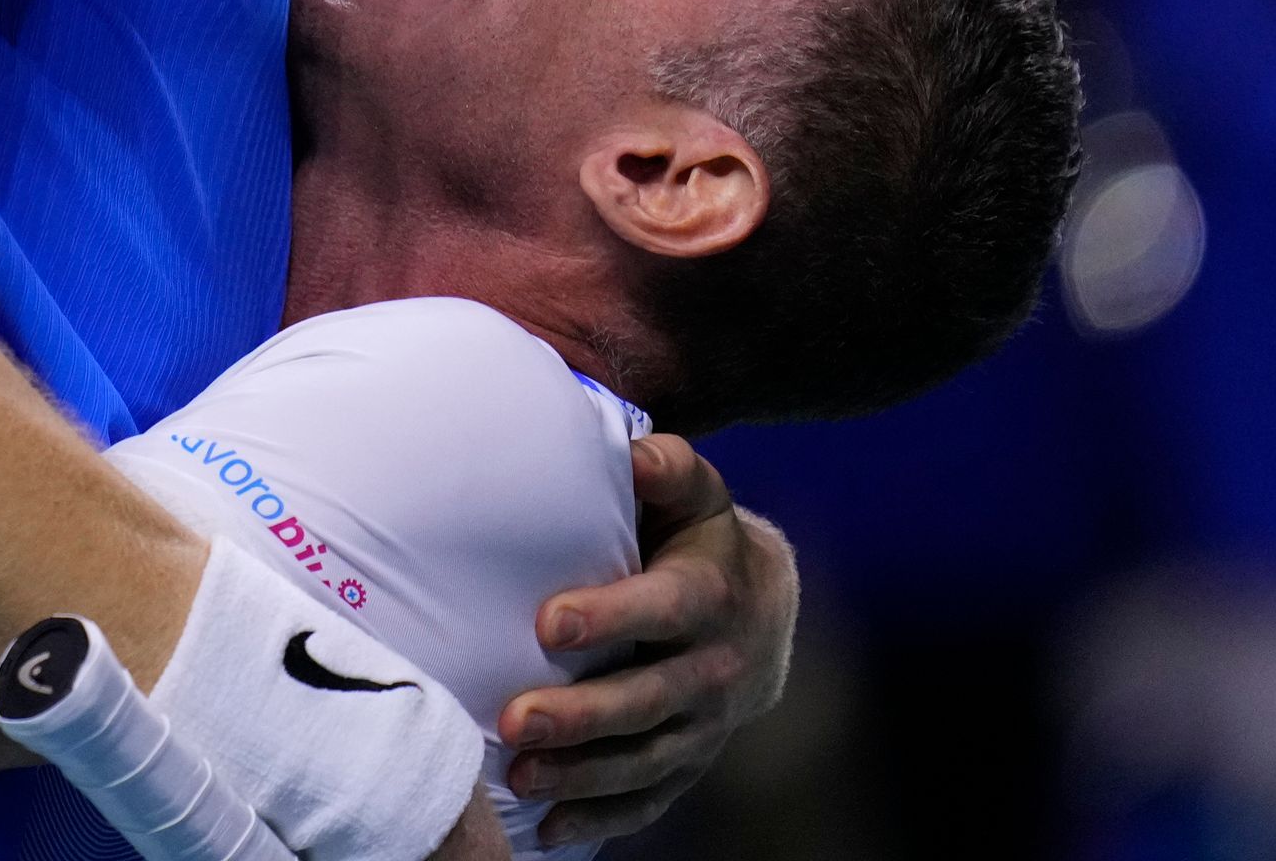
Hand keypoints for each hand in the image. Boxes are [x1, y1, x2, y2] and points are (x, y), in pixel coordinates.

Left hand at [495, 434, 796, 845]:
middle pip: (647, 700)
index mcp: (708, 596)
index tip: (547, 623)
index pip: (661, 610)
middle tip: (516, 721)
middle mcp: (711, 668)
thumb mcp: (694, 493)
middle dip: (582, 716)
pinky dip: (602, 818)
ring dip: (582, 775)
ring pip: (644, 760)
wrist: (759, 608)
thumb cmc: (697, 537)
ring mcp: (703, 725)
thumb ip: (665, 467)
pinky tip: (550, 832)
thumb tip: (633, 453)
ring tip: (521, 776)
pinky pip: (649, 799)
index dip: (609, 617)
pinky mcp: (689, 761)